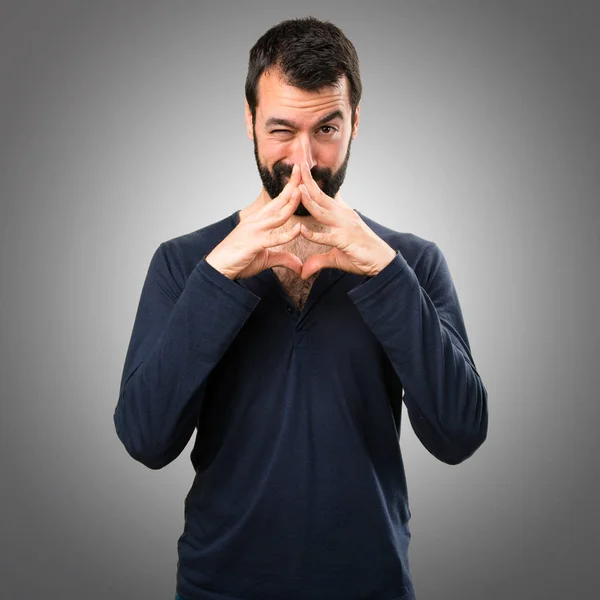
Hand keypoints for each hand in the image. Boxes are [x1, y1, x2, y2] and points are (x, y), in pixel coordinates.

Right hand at [205, 164, 303, 278]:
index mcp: (258, 220)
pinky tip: (299, 229)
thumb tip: (298, 264)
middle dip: (292, 184)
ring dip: (292, 202)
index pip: (277, 201)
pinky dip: (288, 235)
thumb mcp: (265, 259)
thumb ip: (283, 258)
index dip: (289, 188)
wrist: (218, 268)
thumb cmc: (238, 260)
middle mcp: (256, 221)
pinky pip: (274, 238)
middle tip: (302, 168)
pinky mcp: (253, 243)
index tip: (300, 176)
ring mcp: (254, 230)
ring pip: (278, 215)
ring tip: (304, 188)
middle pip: (279, 201)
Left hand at [296, 161, 396, 279]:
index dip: (311, 184)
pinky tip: (302, 231)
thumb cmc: (361, 255)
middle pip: (321, 196)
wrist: (382, 262)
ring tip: (296, 189)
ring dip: (308, 201)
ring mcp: (345, 227)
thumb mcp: (335, 257)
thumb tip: (304, 271)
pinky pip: (326, 237)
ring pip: (322, 212)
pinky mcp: (345, 241)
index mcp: (341, 214)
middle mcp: (343, 216)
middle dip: (308, 181)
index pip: (323, 196)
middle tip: (298, 164)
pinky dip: (313, 235)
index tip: (301, 171)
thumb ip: (318, 261)